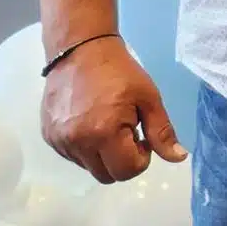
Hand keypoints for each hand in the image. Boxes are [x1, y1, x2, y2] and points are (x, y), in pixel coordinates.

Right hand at [41, 34, 186, 183]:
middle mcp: (77, 142)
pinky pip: (72, 156)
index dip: (141, 158)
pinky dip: (85, 148)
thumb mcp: (148, 98)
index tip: (141, 136)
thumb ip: (162, 132)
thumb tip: (179, 158)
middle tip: (126, 132)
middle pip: (106, 175)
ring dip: (102, 155)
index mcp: (103, 133)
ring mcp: (59, 140)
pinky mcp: (48, 136)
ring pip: (89, 167)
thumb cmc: (119, 71)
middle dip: (122, 160)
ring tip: (107, 124)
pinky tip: (89, 123)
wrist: (79, 49)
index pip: (127, 171)